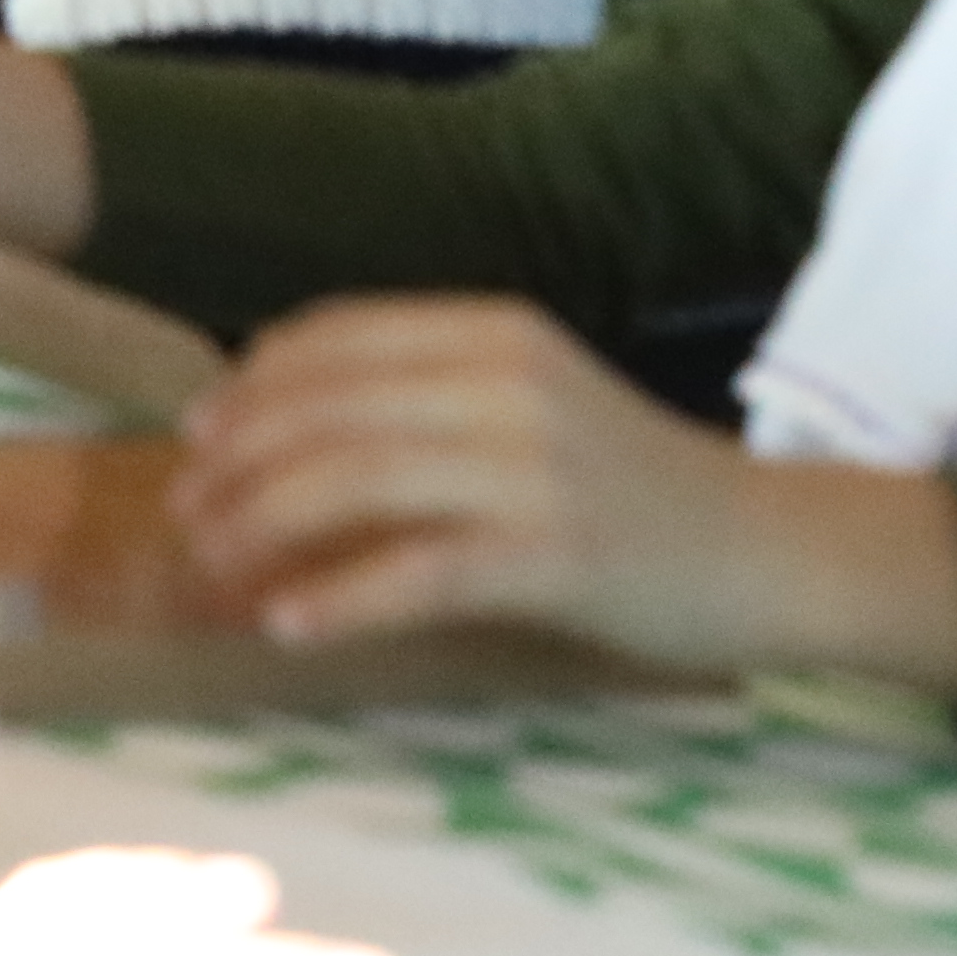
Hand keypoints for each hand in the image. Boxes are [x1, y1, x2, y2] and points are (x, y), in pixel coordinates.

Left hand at [167, 295, 956, 689]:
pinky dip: (341, 597)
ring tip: (213, 565)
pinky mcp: (559, 554)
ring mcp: (536, 467)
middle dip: (238, 462)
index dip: (253, 383)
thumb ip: (425, 398)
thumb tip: (278, 424)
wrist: (771, 551)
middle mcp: (509, 383)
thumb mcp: (529, 405)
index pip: (338, 338)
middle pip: (330, 408)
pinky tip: (287, 622)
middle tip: (186, 512)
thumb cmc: (632, 488)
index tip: (198, 432)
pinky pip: (421, 571)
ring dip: (263, 524)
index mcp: (495, 333)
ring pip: (358, 480)